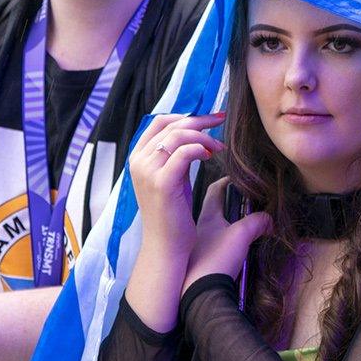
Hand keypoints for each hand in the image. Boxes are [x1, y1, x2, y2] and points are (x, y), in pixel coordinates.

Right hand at [128, 113, 224, 259]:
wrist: (165, 245)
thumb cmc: (171, 213)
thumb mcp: (171, 177)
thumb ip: (175, 155)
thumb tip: (194, 134)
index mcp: (138, 157)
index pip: (160, 121)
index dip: (187, 115)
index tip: (210, 117)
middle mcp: (139, 161)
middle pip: (171, 125)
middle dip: (201, 120)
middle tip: (222, 121)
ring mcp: (148, 172)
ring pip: (178, 135)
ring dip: (204, 136)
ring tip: (219, 147)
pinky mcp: (162, 183)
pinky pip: (183, 153)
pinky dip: (200, 148)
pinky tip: (211, 155)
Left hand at [183, 179, 271, 291]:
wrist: (200, 294)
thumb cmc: (217, 258)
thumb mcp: (241, 235)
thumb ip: (257, 222)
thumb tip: (269, 219)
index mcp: (208, 217)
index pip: (215, 190)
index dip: (227, 181)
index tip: (238, 179)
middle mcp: (201, 229)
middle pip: (217, 209)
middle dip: (231, 205)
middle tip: (248, 205)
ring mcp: (200, 247)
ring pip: (217, 229)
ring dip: (231, 226)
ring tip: (248, 228)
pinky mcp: (203, 263)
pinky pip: (217, 246)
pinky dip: (228, 243)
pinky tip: (238, 251)